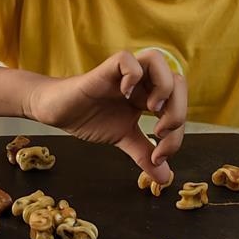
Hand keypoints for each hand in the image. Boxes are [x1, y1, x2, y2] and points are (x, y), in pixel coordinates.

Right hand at [24, 50, 186, 182]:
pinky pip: (126, 59)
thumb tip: (165, 178)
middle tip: (159, 133)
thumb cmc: (91, 118)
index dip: (177, 133)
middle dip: (178, 110)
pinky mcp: (104, 70)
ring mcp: (124, 74)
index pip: (179, 105)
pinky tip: (123, 95)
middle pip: (177, 80)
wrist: (59, 112)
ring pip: (157, 59)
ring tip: (150, 108)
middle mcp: (141, 81)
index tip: (159, 156)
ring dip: (162, 86)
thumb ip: (144, 154)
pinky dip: (131, 75)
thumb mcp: (123, 139)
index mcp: (149, 95)